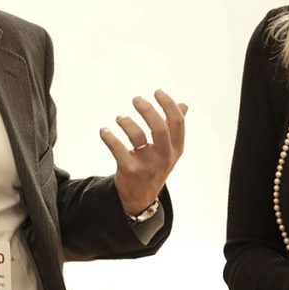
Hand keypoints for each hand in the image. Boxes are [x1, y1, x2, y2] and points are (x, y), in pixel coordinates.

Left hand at [100, 89, 186, 215]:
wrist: (140, 197)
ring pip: (137, 136)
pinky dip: (108, 136)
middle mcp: (164, 157)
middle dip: (147, 110)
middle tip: (137, 99)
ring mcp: (147, 164)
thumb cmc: (155, 166)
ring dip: (126, 122)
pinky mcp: (129, 170)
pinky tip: (104, 131)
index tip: (157, 92)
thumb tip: (184, 105)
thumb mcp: (169, 150)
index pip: (178, 122)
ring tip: (120, 118)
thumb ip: (174, 128)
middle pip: (159, 128)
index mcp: (176, 149)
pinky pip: (117, 148)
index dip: (168, 104)